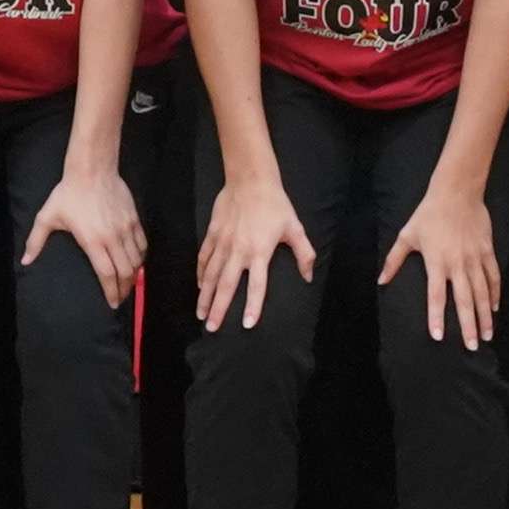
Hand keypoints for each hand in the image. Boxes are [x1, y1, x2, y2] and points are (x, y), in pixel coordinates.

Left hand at [30, 160, 146, 304]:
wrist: (92, 170)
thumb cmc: (68, 194)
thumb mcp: (47, 216)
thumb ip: (36, 241)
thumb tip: (25, 261)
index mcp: (92, 241)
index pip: (106, 274)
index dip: (111, 291)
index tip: (112, 304)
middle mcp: (112, 238)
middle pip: (125, 271)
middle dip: (124, 289)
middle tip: (120, 298)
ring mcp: (126, 229)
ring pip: (136, 260)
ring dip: (133, 275)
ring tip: (128, 283)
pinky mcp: (134, 219)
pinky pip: (142, 244)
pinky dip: (141, 257)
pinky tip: (136, 263)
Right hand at [198, 171, 315, 332]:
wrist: (250, 180)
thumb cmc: (275, 205)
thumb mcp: (295, 228)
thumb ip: (304, 254)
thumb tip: (308, 277)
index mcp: (259, 252)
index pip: (256, 286)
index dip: (253, 307)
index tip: (247, 325)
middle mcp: (238, 251)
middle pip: (227, 286)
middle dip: (218, 309)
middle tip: (211, 328)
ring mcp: (223, 243)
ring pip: (211, 275)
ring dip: (205, 296)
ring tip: (201, 314)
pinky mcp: (212, 234)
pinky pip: (204, 258)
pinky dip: (201, 274)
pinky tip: (200, 286)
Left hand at [387, 179, 503, 344]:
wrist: (456, 192)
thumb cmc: (428, 214)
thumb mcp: (407, 235)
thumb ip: (394, 260)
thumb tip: (380, 280)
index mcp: (436, 262)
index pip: (436, 296)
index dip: (436, 317)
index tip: (438, 337)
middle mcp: (457, 264)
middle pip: (464, 301)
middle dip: (469, 326)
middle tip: (472, 347)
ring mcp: (475, 258)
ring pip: (482, 292)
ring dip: (485, 315)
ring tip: (488, 335)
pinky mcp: (487, 251)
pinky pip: (493, 276)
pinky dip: (495, 293)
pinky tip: (495, 308)